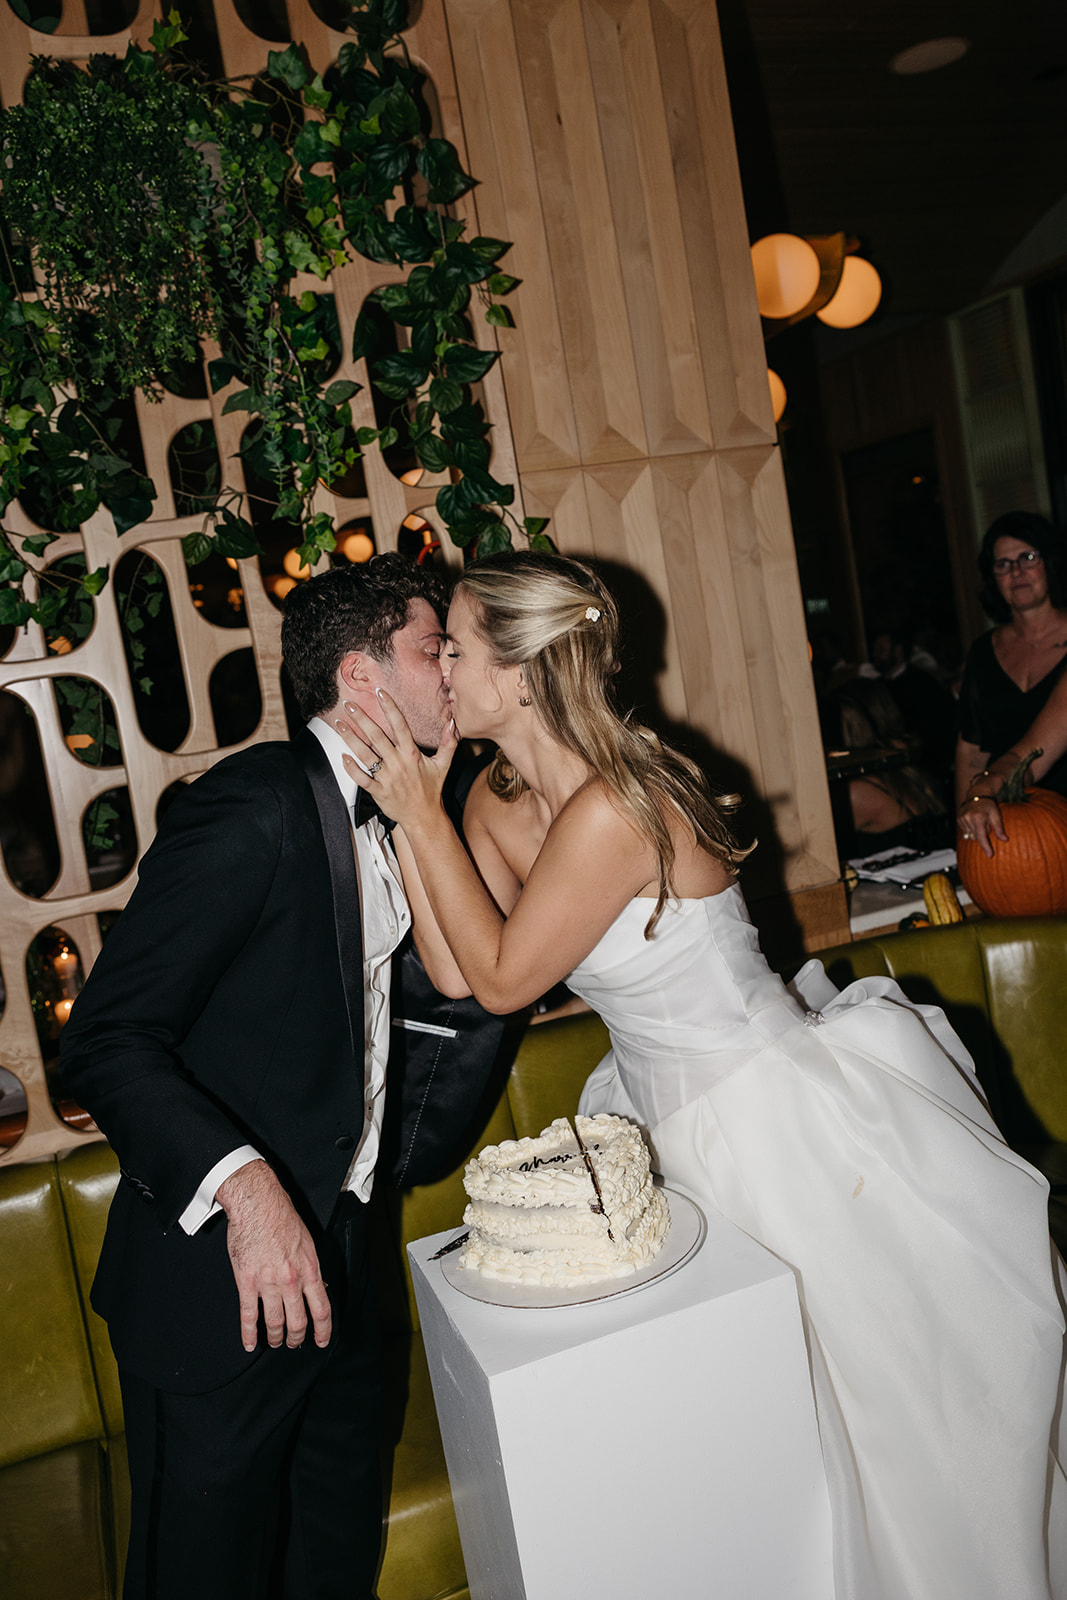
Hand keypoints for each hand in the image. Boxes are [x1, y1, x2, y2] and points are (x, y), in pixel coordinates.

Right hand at [216, 1160, 330, 1352]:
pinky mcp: (247, 1282)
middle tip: (293, 1343)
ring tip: (274, 1342)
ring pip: (275, 1322)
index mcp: (310, 1269)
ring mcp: (269, 1283)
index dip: (322, 1330)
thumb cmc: (283, 1217)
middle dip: (296, 1338)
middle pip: (298, 1322)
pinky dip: (249, 1334)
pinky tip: (249, 1343)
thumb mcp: (307, 1242)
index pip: (322, 1309)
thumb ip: (310, 1267)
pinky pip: (249, 1315)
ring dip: (275, 1337)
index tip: (321, 1341)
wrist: (258, 1204)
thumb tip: (317, 1286)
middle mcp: (292, 1280)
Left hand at [334, 690, 457, 831]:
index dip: (390, 708)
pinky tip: (342, 756)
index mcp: (411, 754)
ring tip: (339, 724)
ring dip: (350, 738)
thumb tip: (453, 723)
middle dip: (362, 719)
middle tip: (349, 705)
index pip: (400, 726)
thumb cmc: (431, 790)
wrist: (424, 817)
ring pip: (364, 755)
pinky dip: (351, 768)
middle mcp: (398, 763)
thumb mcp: (443, 765)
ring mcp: (387, 778)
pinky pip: (361, 778)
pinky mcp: (378, 791)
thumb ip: (448, 742)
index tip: (380, 693)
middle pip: (377, 737)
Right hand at [958, 794, 1006, 858]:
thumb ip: (999, 829)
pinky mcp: (958, 819)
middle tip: (987, 824)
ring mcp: (962, 819)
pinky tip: (974, 821)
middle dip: (983, 834)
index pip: (982, 836)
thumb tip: (1005, 840)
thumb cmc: (989, 805)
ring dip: (977, 832)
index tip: (990, 855)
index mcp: (978, 818)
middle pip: (976, 837)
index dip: (986, 847)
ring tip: (980, 821)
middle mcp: (968, 818)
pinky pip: (966, 831)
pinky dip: (972, 829)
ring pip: (971, 835)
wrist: (977, 794)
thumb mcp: (996, 815)